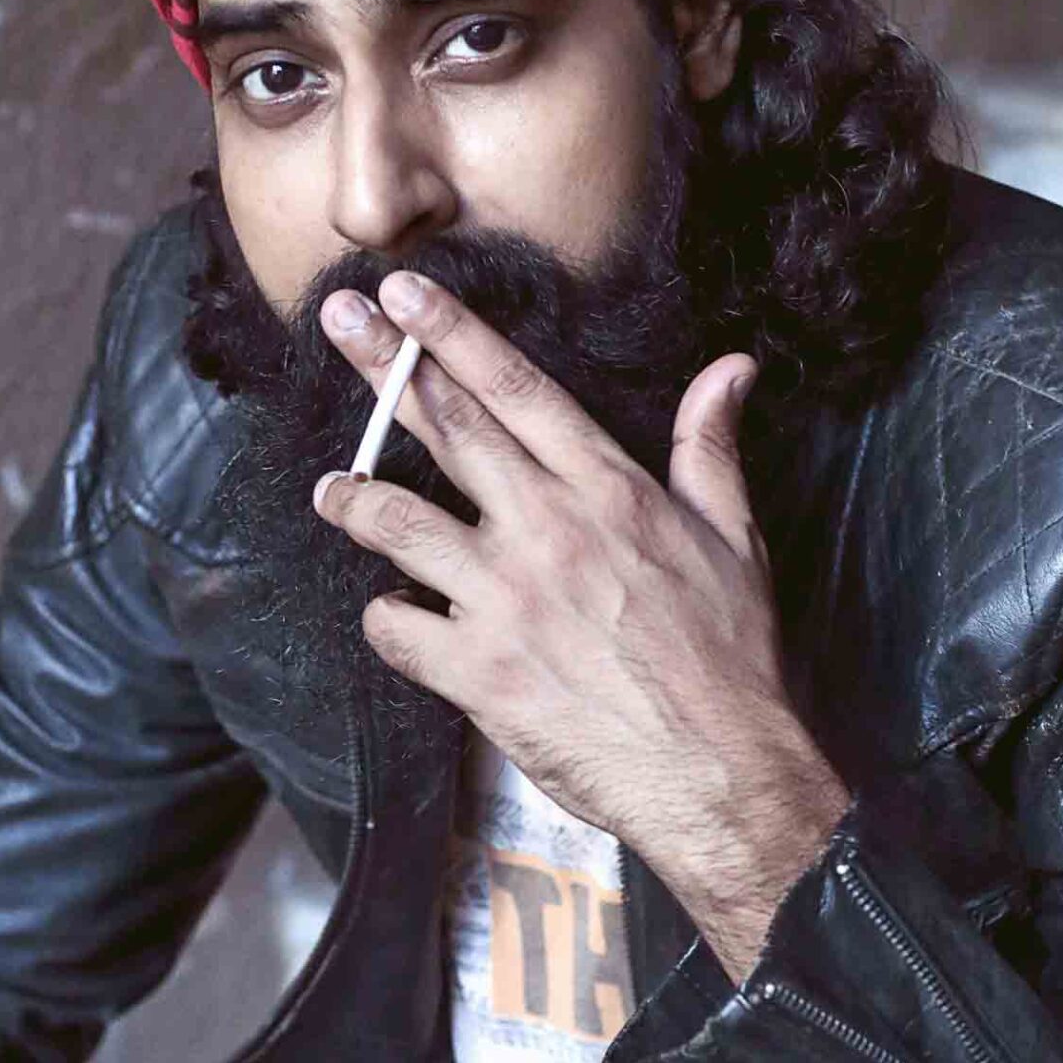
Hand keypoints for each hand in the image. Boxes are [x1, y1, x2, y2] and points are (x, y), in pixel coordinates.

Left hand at [311, 270, 850, 968]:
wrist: (718, 772)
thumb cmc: (729, 657)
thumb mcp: (733, 537)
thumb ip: (710, 447)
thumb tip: (730, 369)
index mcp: (608, 489)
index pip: (516, 388)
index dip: (452, 333)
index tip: (401, 291)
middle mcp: (548, 528)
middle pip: (446, 429)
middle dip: (385, 369)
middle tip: (335, 323)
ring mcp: (505, 599)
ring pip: (399, 523)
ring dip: (353, 499)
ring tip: (329, 490)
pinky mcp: (477, 671)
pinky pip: (397, 629)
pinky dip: (386, 620)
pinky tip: (392, 617)